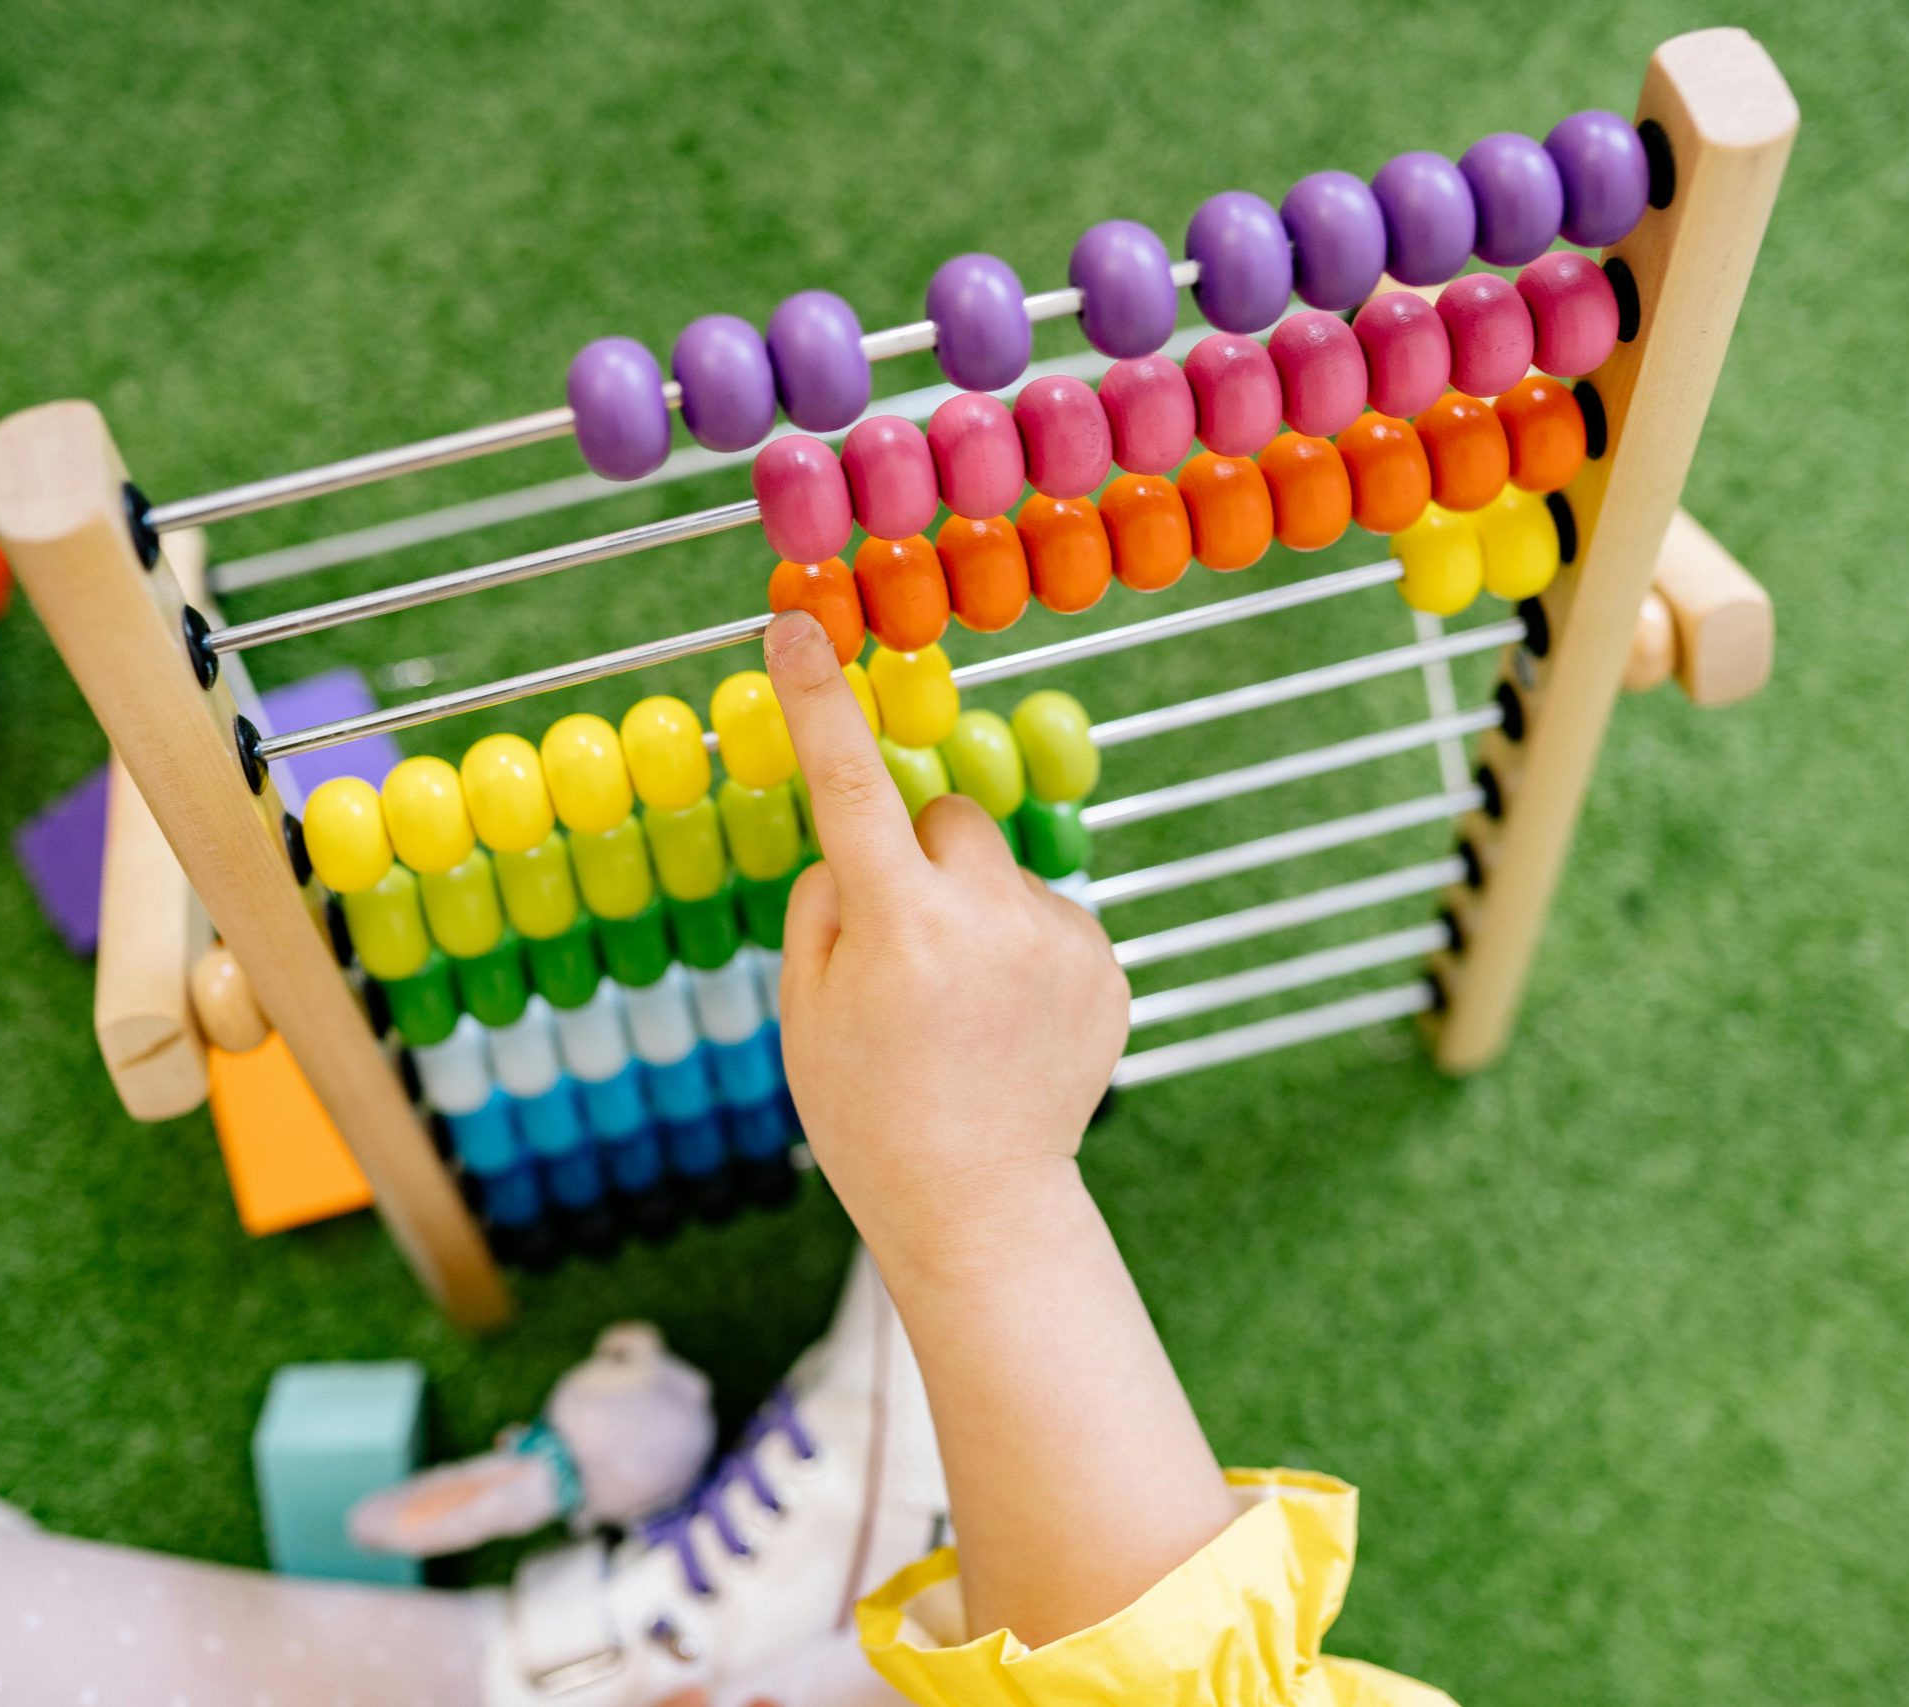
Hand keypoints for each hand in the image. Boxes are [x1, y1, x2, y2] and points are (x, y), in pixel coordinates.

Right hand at [763, 611, 1130, 1283]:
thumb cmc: (867, 1110)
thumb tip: (865, 842)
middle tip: (902, 945)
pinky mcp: (1107, 965)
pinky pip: (1047, 913)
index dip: (819, 700)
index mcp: (900, 926)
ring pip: (999, 867)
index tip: (801, 624)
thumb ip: (826, 901)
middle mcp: (989, 917)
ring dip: (973, 905)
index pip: (850, 782)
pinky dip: (1022, 947)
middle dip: (917, 855)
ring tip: (963, 1004)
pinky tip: (1008, 1023)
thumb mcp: (804, 1008)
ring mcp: (1059, 939)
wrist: (978, 1205)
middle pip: (947, 817)